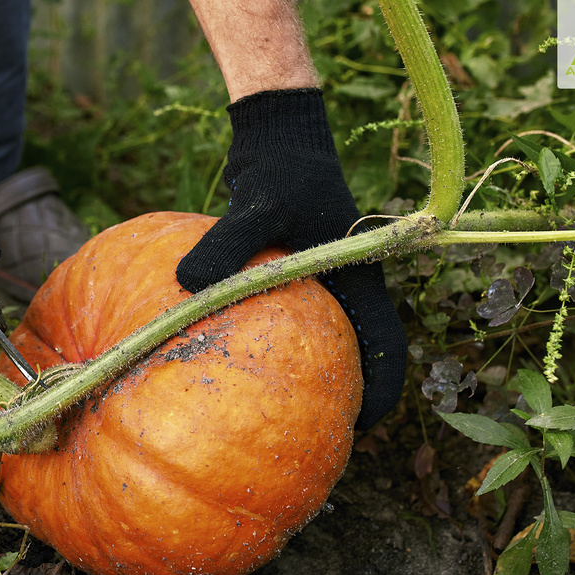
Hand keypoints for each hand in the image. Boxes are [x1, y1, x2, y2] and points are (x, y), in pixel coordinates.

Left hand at [176, 89, 405, 428]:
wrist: (277, 136)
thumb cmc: (281, 170)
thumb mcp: (258, 206)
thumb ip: (228, 244)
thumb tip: (186, 284)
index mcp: (361, 281)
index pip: (388, 350)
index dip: (380, 394)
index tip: (357, 428)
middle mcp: (346, 290)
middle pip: (356, 359)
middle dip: (341, 401)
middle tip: (308, 439)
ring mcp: (321, 286)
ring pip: (320, 346)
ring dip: (305, 380)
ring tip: (265, 417)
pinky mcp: (293, 279)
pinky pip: (285, 325)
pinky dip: (268, 348)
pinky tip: (225, 363)